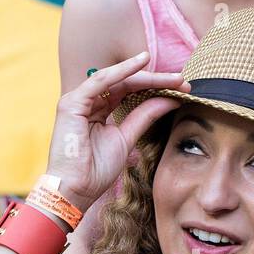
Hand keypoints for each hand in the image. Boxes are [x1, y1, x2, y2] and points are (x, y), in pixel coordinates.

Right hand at [45, 52, 188, 208]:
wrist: (75, 190)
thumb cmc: (95, 170)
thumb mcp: (126, 138)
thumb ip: (144, 117)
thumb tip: (170, 100)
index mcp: (98, 111)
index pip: (129, 92)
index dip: (155, 88)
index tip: (181, 89)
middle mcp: (87, 102)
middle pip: (124, 83)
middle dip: (154, 80)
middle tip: (182, 80)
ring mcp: (77, 101)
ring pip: (115, 78)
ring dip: (144, 74)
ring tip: (171, 75)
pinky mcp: (71, 103)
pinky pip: (100, 81)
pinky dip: (121, 71)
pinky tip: (141, 63)